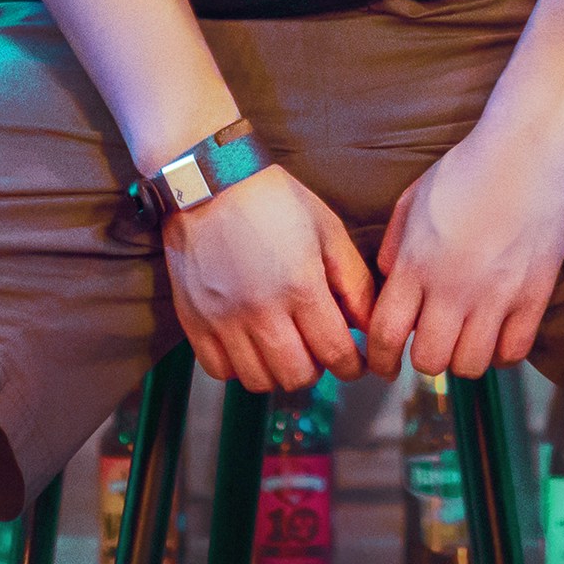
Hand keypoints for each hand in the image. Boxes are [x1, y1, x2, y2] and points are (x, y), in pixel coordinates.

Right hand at [157, 162, 372, 392]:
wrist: (208, 183)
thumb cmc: (273, 201)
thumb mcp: (327, 231)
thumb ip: (354, 283)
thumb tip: (369, 327)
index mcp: (301, 286)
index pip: (336, 353)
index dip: (353, 366)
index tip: (354, 362)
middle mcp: (262, 310)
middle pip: (298, 376)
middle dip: (318, 369)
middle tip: (318, 351)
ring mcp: (224, 319)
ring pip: (259, 380)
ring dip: (279, 372)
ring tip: (284, 349)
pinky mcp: (194, 321)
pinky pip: (219, 371)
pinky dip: (238, 369)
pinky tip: (249, 347)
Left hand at [370, 119, 563, 383]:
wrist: (527, 153)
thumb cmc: (466, 170)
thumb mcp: (412, 201)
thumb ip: (394, 247)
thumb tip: (387, 282)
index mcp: (415, 265)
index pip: (386, 336)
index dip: (381, 360)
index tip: (385, 366)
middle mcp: (451, 289)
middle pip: (430, 361)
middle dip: (425, 360)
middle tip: (432, 345)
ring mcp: (495, 296)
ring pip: (471, 365)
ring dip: (464, 359)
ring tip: (467, 340)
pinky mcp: (533, 297)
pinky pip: (514, 352)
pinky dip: (502, 353)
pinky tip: (499, 335)